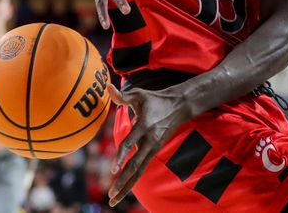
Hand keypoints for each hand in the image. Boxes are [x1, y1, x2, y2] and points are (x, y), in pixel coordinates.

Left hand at [106, 83, 191, 206]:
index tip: (113, 169)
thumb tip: (107, 87)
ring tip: (113, 199)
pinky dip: (132, 180)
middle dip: (122, 181)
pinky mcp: (154, 151)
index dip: (121, 156)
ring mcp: (153, 148)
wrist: (180, 106)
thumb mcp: (139, 94)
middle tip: (110, 195)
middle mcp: (149, 141)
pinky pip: (142, 169)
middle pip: (134, 165)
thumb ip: (122, 96)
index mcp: (143, 126)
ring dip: (126, 186)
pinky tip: (123, 190)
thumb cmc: (155, 99)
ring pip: (138, 171)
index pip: (130, 144)